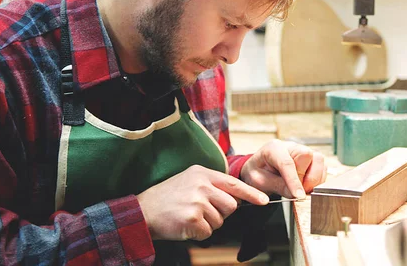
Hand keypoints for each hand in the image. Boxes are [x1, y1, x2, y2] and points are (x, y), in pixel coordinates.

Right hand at [136, 165, 268, 240]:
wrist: (142, 211)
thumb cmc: (168, 198)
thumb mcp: (190, 181)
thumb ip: (212, 185)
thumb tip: (236, 197)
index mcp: (202, 173)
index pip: (234, 183)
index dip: (251, 193)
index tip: (264, 200)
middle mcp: (201, 184)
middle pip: (231, 205)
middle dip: (221, 214)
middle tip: (201, 212)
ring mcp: (197, 201)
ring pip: (220, 220)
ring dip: (208, 224)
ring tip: (189, 216)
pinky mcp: (192, 218)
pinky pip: (208, 232)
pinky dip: (198, 233)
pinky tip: (185, 225)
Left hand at [240, 139, 326, 198]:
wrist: (259, 169)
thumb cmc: (257, 173)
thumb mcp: (259, 182)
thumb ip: (277, 186)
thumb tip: (296, 194)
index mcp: (274, 148)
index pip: (287, 163)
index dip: (294, 181)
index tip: (298, 196)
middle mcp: (291, 146)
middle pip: (308, 155)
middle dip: (304, 177)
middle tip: (295, 191)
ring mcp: (303, 151)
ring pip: (319, 160)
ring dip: (313, 179)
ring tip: (301, 189)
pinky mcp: (311, 159)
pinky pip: (322, 168)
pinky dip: (317, 180)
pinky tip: (306, 186)